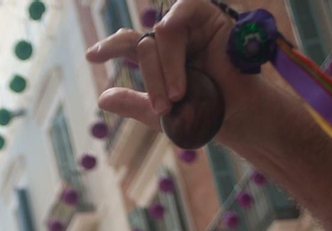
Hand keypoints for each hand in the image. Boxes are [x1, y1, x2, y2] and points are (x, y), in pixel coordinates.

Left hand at [86, 0, 264, 146]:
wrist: (239, 115)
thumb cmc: (206, 113)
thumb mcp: (162, 113)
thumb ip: (133, 103)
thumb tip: (101, 99)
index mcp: (160, 57)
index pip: (129, 44)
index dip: (110, 46)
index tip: (91, 56)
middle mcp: (172, 38)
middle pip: (142, 45)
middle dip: (150, 79)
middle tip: (163, 107)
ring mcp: (189, 24)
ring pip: (158, 35)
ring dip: (164, 68)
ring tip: (179, 95)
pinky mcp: (206, 14)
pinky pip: (176, 20)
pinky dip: (174, 49)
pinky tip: (185, 70)